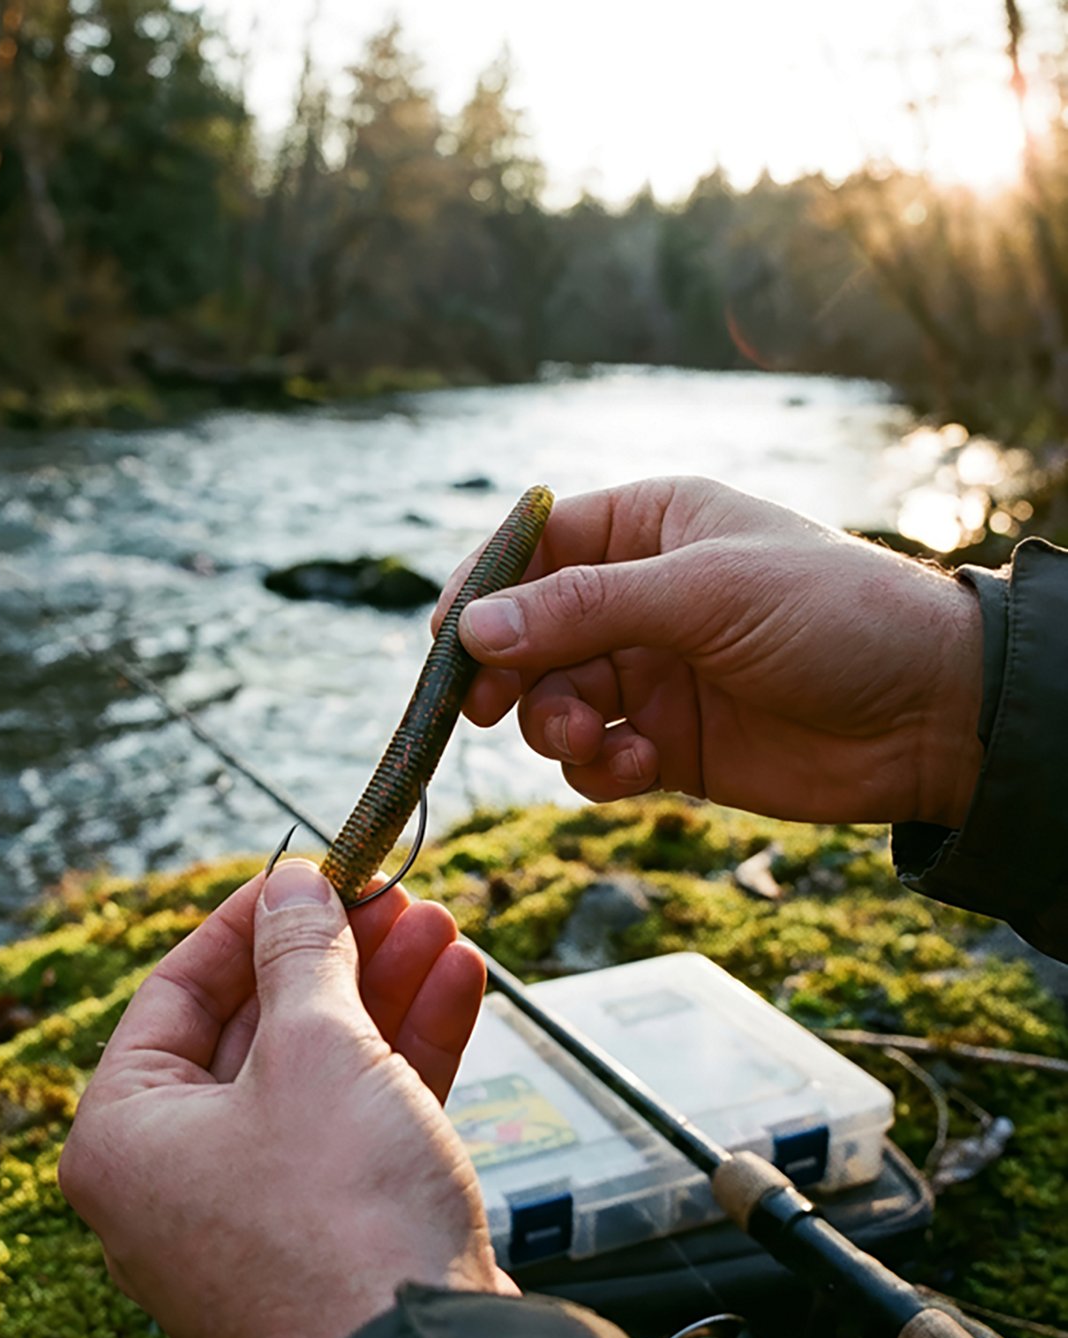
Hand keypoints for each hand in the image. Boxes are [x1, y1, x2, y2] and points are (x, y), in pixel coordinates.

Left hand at [57, 859, 507, 1337]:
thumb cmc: (338, 1214)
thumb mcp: (314, 1049)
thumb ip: (301, 954)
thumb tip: (295, 885)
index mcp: (127, 1135)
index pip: (175, 991)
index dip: (247, 921)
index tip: (306, 874)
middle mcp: (178, 1178)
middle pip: (257, 1028)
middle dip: (336, 955)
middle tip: (390, 897)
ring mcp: (258, 1212)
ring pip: (320, 1071)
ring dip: (383, 994)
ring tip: (441, 926)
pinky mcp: (333, 1233)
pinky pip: (358, 1122)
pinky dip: (405, 1055)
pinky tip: (457, 986)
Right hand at [436, 476, 984, 826]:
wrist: (931, 717)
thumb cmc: (832, 617)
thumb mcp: (704, 593)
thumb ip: (583, 609)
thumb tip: (474, 630)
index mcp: (648, 528)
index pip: (534, 548)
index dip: (484, 590)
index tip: (448, 639)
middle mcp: (638, 597)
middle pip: (528, 632)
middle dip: (508, 671)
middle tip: (485, 706)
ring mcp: (650, 672)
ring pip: (551, 700)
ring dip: (556, 724)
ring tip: (595, 738)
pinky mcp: (666, 742)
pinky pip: (593, 756)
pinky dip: (599, 767)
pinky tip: (641, 766)